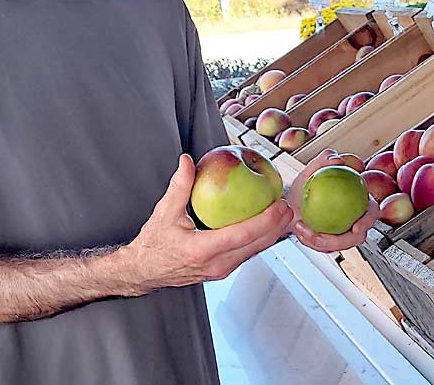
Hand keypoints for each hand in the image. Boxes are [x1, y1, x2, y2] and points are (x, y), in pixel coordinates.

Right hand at [122, 154, 294, 294]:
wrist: (144, 271)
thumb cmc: (153, 245)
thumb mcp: (164, 213)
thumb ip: (179, 186)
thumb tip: (187, 161)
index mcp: (202, 250)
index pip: (241, 236)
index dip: (264, 221)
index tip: (279, 206)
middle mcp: (216, 264)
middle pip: (256, 246)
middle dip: (277, 227)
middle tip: (289, 206)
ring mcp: (221, 270)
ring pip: (254, 251)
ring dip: (272, 234)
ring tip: (285, 214)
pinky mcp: (223, 269)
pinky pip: (247, 253)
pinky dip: (260, 238)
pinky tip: (268, 224)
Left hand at [286, 149, 380, 252]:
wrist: (293, 198)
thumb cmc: (308, 184)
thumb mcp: (312, 169)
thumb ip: (324, 160)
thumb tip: (336, 159)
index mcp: (360, 202)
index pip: (371, 213)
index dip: (367, 222)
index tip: (355, 227)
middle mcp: (354, 219)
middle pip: (356, 238)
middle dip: (338, 242)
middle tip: (318, 236)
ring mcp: (342, 232)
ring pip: (338, 245)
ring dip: (320, 242)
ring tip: (302, 229)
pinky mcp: (329, 241)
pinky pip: (323, 246)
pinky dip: (310, 241)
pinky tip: (299, 230)